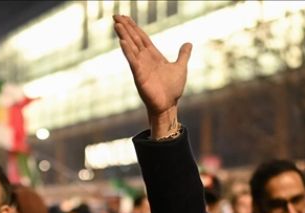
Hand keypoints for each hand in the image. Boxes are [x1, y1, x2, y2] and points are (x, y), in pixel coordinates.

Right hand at [113, 14, 190, 135]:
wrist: (169, 105)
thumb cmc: (173, 89)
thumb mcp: (181, 67)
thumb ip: (183, 55)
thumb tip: (188, 43)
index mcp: (153, 56)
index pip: (141, 37)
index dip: (134, 27)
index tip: (125, 18)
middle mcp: (145, 59)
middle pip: (134, 39)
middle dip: (125, 27)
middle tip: (115, 16)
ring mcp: (141, 66)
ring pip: (131, 47)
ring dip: (124, 35)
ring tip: (117, 24)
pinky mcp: (139, 75)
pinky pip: (132, 61)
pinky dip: (127, 51)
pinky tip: (122, 42)